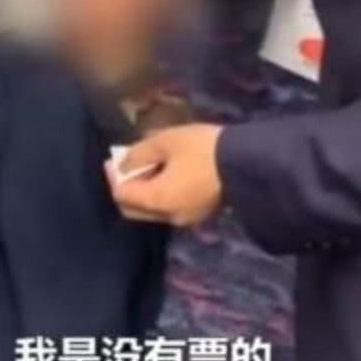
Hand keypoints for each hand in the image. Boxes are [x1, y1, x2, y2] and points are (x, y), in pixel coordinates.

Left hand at [107, 124, 224, 226]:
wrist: (247, 163)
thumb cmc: (203, 149)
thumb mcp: (166, 142)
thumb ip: (139, 154)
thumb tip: (123, 164)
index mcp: (157, 200)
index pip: (121, 195)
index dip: (113, 177)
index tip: (113, 158)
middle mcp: (168, 216)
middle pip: (134, 209)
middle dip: (125, 188)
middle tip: (126, 164)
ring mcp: (186, 219)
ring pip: (152, 211)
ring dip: (143, 192)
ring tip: (147, 166)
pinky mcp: (199, 214)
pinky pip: (169, 208)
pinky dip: (160, 195)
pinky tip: (167, 174)